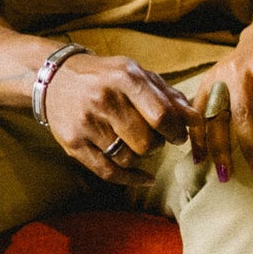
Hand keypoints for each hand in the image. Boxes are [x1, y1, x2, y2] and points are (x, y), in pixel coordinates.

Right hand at [42, 54, 198, 183]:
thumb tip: (196, 119)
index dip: (177, 131)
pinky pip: (108, 172)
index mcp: (125, 78)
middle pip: (146, 141)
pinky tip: (144, 177)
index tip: (180, 135)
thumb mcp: (136, 74)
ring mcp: (87, 123)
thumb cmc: (106, 77)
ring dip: (141, 156)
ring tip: (139, 144)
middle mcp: (104, 99)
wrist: (56, 79)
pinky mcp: (73, 144)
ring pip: (129, 157)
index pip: (161, 115)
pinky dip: (131, 178)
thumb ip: (168, 96)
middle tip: (157, 139)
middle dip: (158, 144)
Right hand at [191, 32, 252, 182]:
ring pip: (215, 115)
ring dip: (218, 148)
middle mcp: (240, 69)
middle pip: (242, 114)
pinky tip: (200, 160)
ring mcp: (220, 74)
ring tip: (225, 177)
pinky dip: (197, 136)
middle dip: (250, 148)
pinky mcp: (206, 80)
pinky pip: (197, 111)